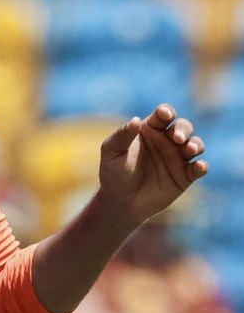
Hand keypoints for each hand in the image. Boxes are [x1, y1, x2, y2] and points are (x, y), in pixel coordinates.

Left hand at [98, 104, 207, 226]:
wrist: (120, 201)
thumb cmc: (113, 172)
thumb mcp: (112, 151)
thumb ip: (122, 135)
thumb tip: (135, 120)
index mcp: (149, 129)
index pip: (163, 115)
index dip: (166, 112)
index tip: (165, 115)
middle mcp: (166, 141)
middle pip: (183, 127)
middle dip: (183, 129)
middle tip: (178, 138)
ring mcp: (177, 158)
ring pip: (195, 144)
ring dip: (196, 144)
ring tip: (189, 149)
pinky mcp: (185, 176)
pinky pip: (199, 168)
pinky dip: (201, 166)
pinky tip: (198, 167)